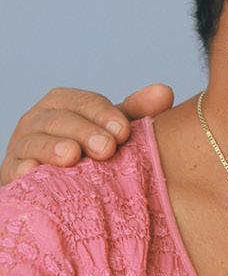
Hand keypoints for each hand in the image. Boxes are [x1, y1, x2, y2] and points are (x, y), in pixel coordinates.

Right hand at [1, 84, 173, 184]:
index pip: (85, 102)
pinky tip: (33, 173)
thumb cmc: (90, 149)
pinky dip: (23, 169)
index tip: (124, 131)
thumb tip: (164, 92)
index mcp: (65, 103)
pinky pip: (14, 169)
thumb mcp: (113, 128)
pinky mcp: (12, 172)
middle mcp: (39, 119)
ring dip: (52, 147)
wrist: (55, 182)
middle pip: (60, 120)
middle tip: (106, 148)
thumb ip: (137, 112)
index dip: (104, 114)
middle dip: (84, 131)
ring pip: (34, 141)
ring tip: (72, 156)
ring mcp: (22, 145)